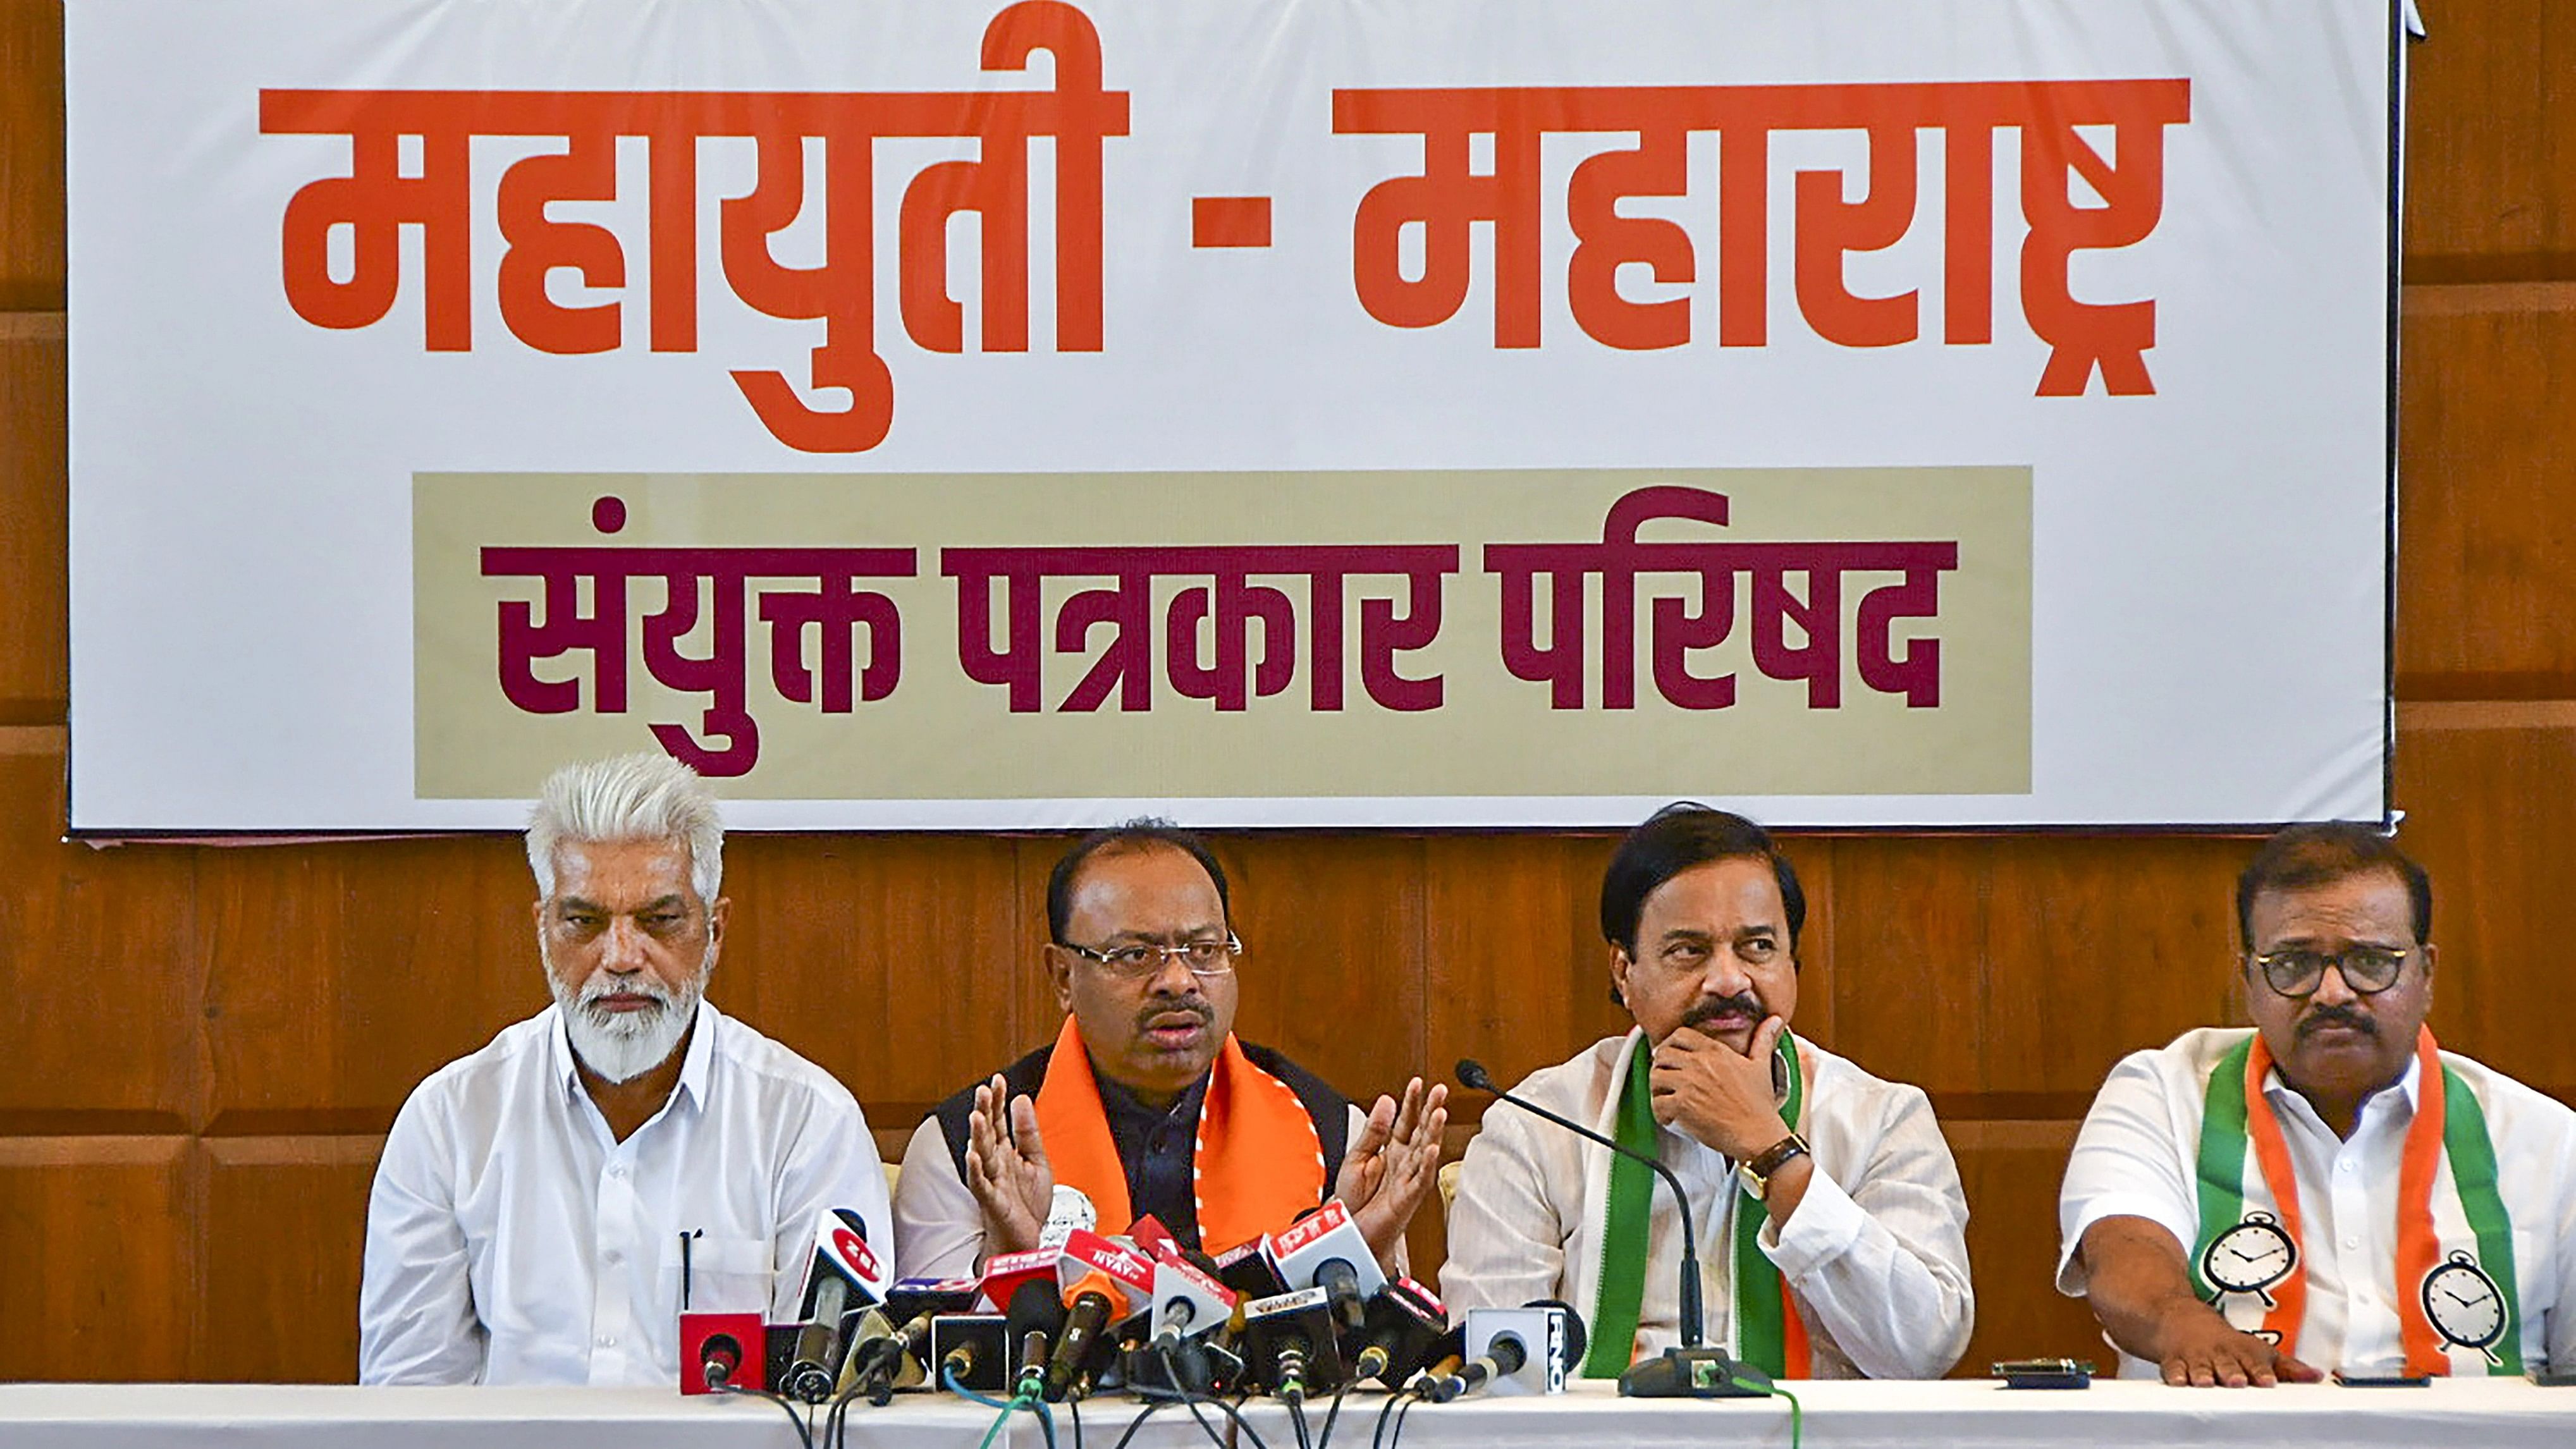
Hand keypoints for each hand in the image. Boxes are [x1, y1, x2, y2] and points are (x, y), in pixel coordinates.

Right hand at [964, 1075, 1053, 1254]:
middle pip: (987, 1133)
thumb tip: (1021, 1099)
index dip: (998, 1101)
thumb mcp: (1036, 1161)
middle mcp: (995, 1165)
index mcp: (1005, 1154)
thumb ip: (1028, 1132)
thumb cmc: (1027, 1207)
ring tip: (976, 1116)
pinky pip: (981, 1185)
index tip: (998, 1079)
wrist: (1025, 1244)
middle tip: (984, 1090)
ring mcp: (992, 1183)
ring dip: (978, 1135)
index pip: (998, 1121)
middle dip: (985, 1111)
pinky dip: (976, 1170)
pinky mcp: (992, 1202)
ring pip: (982, 1155)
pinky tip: (972, 1155)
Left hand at [1335, 1077, 1448, 1267]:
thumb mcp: (1357, 1156)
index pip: (1406, 1121)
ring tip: (1440, 1113)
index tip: (1418, 1083)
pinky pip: (1420, 1179)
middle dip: (1431, 1110)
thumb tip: (1386, 1101)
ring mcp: (1408, 1179)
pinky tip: (1432, 1149)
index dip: (1412, 1102)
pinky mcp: (1407, 1198)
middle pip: (1421, 1132)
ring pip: (1425, 1152)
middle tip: (1441, 1090)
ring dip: (1433, 1132)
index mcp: (1392, 1151)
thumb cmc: (1354, 1199)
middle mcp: (1404, 1162)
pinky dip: (1427, 1165)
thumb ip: (1373, 1130)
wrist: (1348, 1231)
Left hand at [1649, 1017, 1792, 1158]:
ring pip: (1655, 1077)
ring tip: (1666, 1098)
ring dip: (1657, 1088)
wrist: (1758, 1135)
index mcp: (1716, 1052)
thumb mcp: (1762, 1065)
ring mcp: (1690, 1084)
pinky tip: (1669, 1117)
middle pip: (1662, 1054)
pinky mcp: (1683, 1106)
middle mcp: (1700, 1064)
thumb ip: (1763, 1039)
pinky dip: (1659, 1112)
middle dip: (1660, 1066)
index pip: (1679, 1035)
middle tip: (1665, 1079)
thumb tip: (1774, 1020)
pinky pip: (1657, 1103)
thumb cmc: (1760, 1105)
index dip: (1670, 1044)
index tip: (1671, 1056)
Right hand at [2152, 1303, 2321, 1387]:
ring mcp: (2197, 1357)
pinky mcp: (2174, 1361)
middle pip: (2227, 1365)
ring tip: (2205, 1382)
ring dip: (2203, 1375)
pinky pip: (2173, 1369)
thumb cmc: (2224, 1340)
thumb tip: (2317, 1377)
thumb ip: (2287, 1367)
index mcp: (2242, 1352)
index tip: (2267, 1381)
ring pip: (2200, 1368)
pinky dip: (2175, 1375)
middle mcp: (2220, 1355)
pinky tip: (2178, 1381)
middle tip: (2236, 1380)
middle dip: (2231, 1373)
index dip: (2261, 1372)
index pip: (2255, 1363)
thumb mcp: (2256, 1348)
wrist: (2181, 1316)